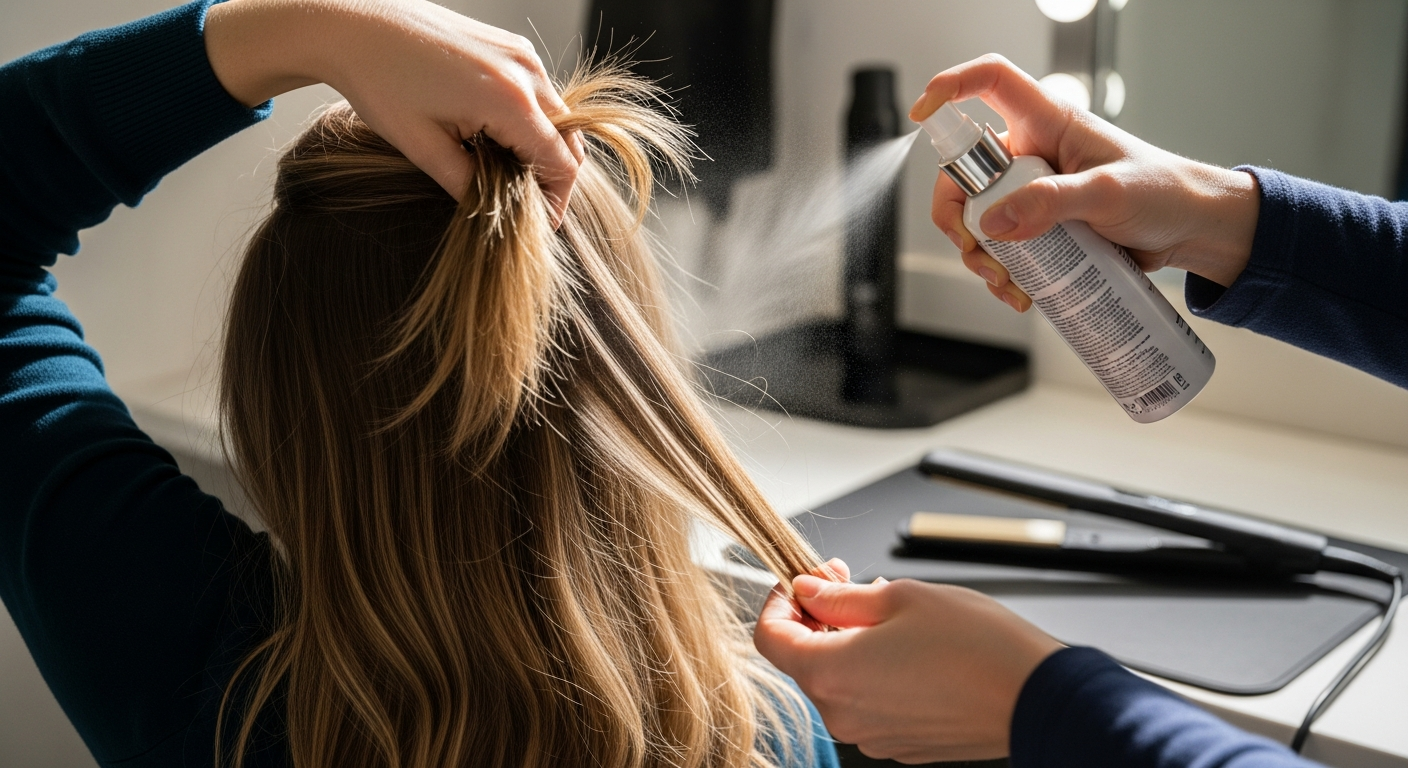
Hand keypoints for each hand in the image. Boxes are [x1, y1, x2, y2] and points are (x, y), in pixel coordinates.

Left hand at [204, 0, 584, 222]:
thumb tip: (496, 213)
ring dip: (542, 147)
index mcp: (510, 100)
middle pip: (569, 141)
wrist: (356, 24)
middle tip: (524, 203)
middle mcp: (526, 72)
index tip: (538, 223)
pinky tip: (495, 135)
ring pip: (558, 116)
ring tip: (505, 170)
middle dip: (552, 176)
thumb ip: (468, 187)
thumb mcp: (424, 149)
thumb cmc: (381, 80)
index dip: (555, 201)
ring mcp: (522, 54)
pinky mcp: (511, 46)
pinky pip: (539, 93)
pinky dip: (530, 120)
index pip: (561, 164)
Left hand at [754, 564, 1061, 763]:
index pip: (769, 637)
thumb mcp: (899, 596)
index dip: (780, 600)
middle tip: (850, 581)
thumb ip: (840, 596)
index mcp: (831, 673)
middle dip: (818, 617)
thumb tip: (807, 588)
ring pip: (838, 681)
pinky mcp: (900, 744)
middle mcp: (842, 714)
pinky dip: (874, 672)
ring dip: (848, 643)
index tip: (806, 578)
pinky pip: (868, 702)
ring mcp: (871, 735)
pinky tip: (910, 649)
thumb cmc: (975, 645)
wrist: (1035, 697)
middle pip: (804, 659)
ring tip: (890, 614)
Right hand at [911, 55, 1259, 311]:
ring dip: (978, 255)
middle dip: (956, 215)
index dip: (951, 87)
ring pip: (977, 218)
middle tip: (974, 248)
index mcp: (1048, 122)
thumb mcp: (1109, 194)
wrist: (1194, 232)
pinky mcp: (1041, 226)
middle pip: (963, 170)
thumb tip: (992, 222)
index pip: (989, 82)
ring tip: (1005, 282)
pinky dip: (1000, 273)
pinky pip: (1002, 247)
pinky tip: (1019, 292)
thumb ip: (1051, 203)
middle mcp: (1032, 153)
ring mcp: (1033, 192)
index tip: (922, 114)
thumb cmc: (1166, 192)